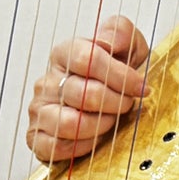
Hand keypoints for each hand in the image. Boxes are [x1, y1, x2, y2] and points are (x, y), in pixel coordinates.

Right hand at [25, 15, 150, 164]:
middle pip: (85, 93)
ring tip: (112, 120)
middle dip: (116, 103)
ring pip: (70, 123)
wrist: (110, 104)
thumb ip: (120, 32)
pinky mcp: (37, 137)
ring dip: (101, 125)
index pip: (88, 58)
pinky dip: (84, 145)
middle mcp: (48, 81)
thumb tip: (108, 42)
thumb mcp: (129, 46)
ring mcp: (40, 110)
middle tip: (127, 104)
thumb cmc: (118, 75)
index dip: (120, 75)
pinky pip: (58, 147)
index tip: (141, 86)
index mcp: (65, 53)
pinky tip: (96, 137)